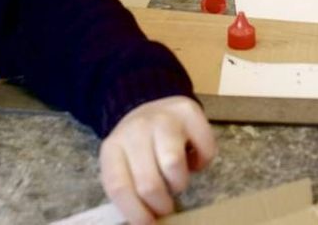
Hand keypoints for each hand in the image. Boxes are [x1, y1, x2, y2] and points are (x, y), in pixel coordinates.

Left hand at [99, 96, 216, 223]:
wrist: (150, 105)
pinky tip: (192, 158)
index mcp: (113, 147)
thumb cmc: (138, 147)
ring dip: (180, 182)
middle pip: (148, 182)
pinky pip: (205, 149)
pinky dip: (203, 162)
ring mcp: (163, 117)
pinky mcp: (189, 111)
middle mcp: (136, 129)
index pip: (119, 186)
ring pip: (174, 164)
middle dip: (161, 204)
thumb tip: (146, 222)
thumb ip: (129, 190)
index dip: (135, 211)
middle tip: (166, 207)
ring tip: (176, 180)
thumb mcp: (124, 165)